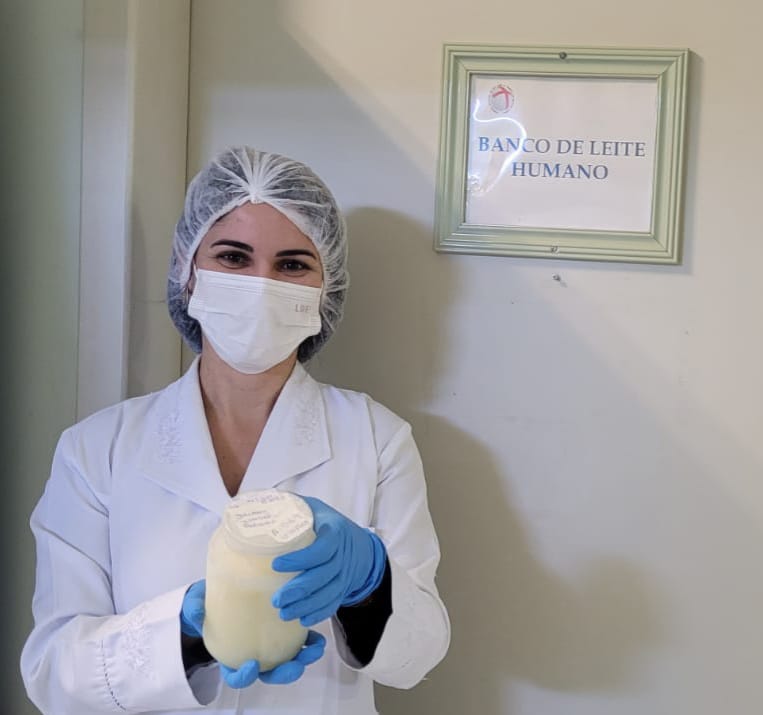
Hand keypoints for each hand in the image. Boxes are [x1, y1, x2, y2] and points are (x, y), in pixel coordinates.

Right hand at [181, 581, 325, 687]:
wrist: (218, 591)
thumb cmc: (206, 604)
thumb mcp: (195, 606)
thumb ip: (195, 610)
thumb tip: (197, 612)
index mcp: (230, 655)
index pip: (236, 676)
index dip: (245, 676)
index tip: (253, 665)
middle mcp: (251, 654)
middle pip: (269, 673)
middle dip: (285, 673)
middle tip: (296, 665)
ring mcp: (269, 644)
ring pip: (288, 659)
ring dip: (304, 658)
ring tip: (316, 648)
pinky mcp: (282, 630)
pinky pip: (297, 640)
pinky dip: (309, 640)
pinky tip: (318, 635)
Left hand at [271, 496, 386, 625]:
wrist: (356, 543)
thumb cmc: (324, 522)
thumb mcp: (312, 507)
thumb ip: (288, 505)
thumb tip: (254, 502)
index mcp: (334, 530)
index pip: (322, 548)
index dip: (301, 559)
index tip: (276, 564)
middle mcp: (343, 553)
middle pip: (324, 575)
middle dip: (299, 589)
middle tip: (276, 599)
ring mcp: (345, 572)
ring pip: (329, 592)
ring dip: (306, 605)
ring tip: (283, 613)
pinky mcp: (344, 587)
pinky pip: (334, 603)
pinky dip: (319, 613)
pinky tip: (302, 620)